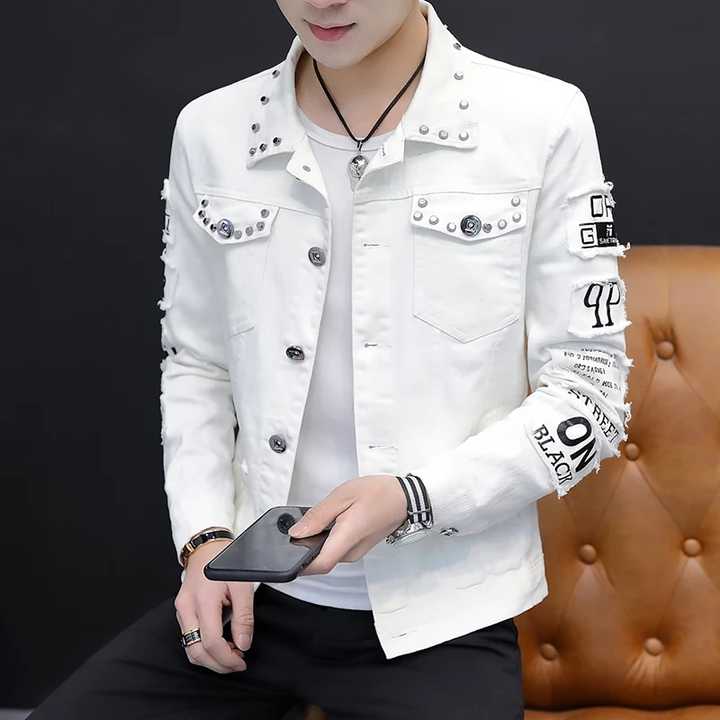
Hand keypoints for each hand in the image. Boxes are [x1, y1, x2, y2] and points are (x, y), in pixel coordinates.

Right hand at [174, 539, 254, 672]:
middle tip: (237, 664)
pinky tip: (219, 645)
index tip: (241, 661)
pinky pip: (188, 638)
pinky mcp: (181, 612)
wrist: (207, 547)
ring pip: (189, 648)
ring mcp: (181, 611)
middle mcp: (187, 608)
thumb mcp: (242, 585)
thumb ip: (244, 617)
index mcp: (203, 600)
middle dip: (218, 664)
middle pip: (196, 651)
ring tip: (230, 655)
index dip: (227, 658)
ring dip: (210, 659)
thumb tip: (243, 644)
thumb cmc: (225, 562)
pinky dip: (203, 648)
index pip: (211, 641)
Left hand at [288, 474, 407, 575]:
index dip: (299, 564)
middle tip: (300, 525)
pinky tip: (330, 521)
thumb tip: (297, 532)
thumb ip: (318, 515)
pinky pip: (336, 549)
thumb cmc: (379, 494)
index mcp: (347, 538)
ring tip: (320, 518)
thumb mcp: (343, 496)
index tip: (286, 554)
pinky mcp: (357, 548)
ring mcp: (355, 552)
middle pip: (319, 560)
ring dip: (317, 541)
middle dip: (305, 547)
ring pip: (327, 554)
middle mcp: (351, 552)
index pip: (319, 565)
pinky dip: (327, 538)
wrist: (404, 498)